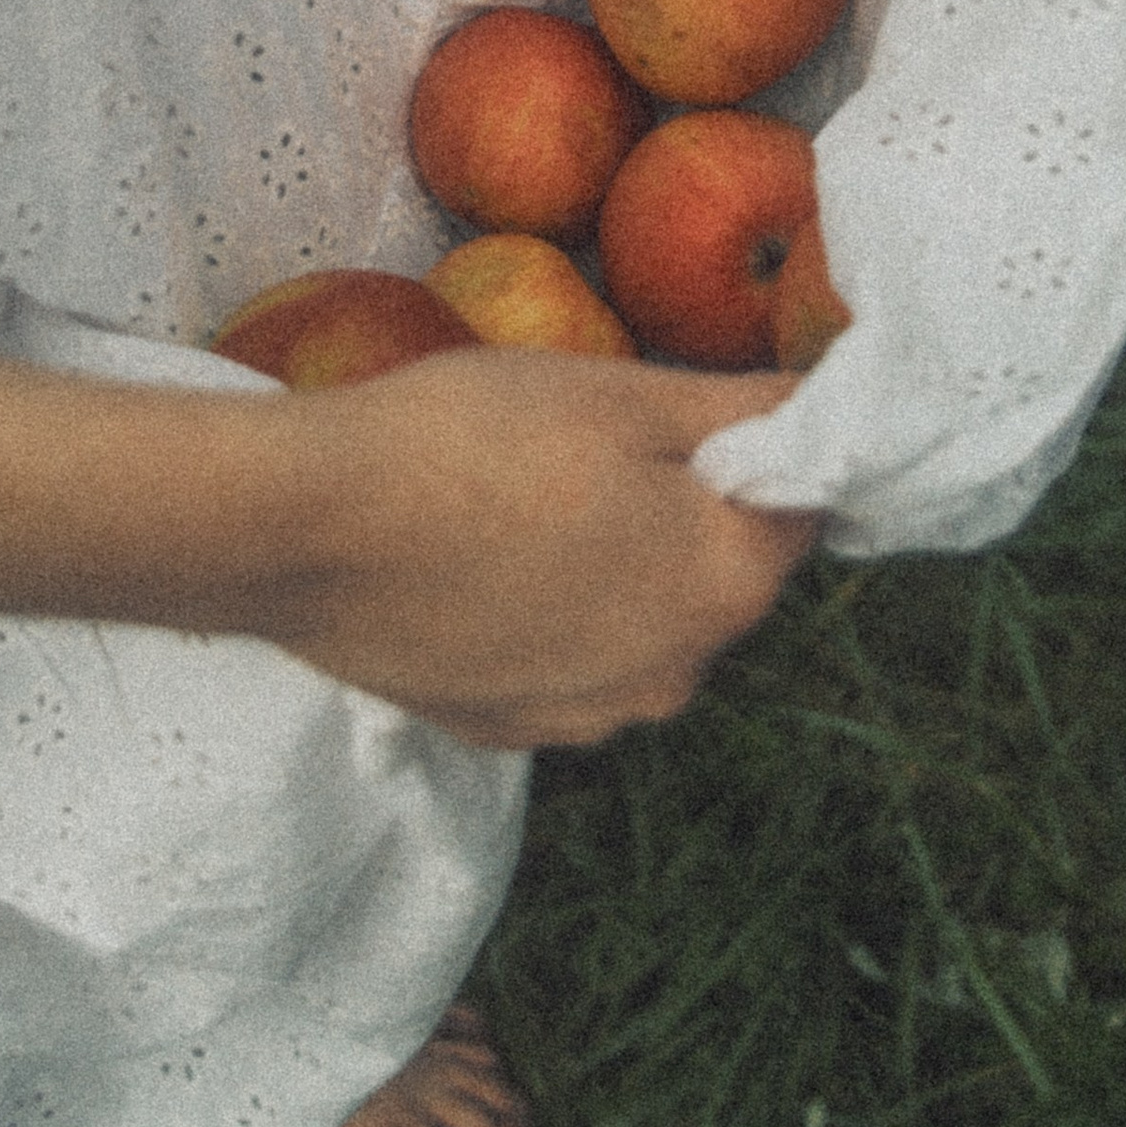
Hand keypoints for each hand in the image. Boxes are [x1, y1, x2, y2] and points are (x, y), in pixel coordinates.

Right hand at [213, 347, 824, 751]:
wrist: (303, 532)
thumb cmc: (471, 440)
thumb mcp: (620, 394)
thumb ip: (741, 408)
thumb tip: (822, 405)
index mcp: (726, 587)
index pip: (796, 514)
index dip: (756, 456)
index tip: (690, 417)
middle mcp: (676, 676)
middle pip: (716, 579)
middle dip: (682, 516)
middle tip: (589, 449)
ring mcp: (588, 719)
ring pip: (637, 628)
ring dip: (613, 574)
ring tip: (522, 505)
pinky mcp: (506, 732)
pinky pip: (561, 665)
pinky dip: (543, 619)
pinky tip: (477, 564)